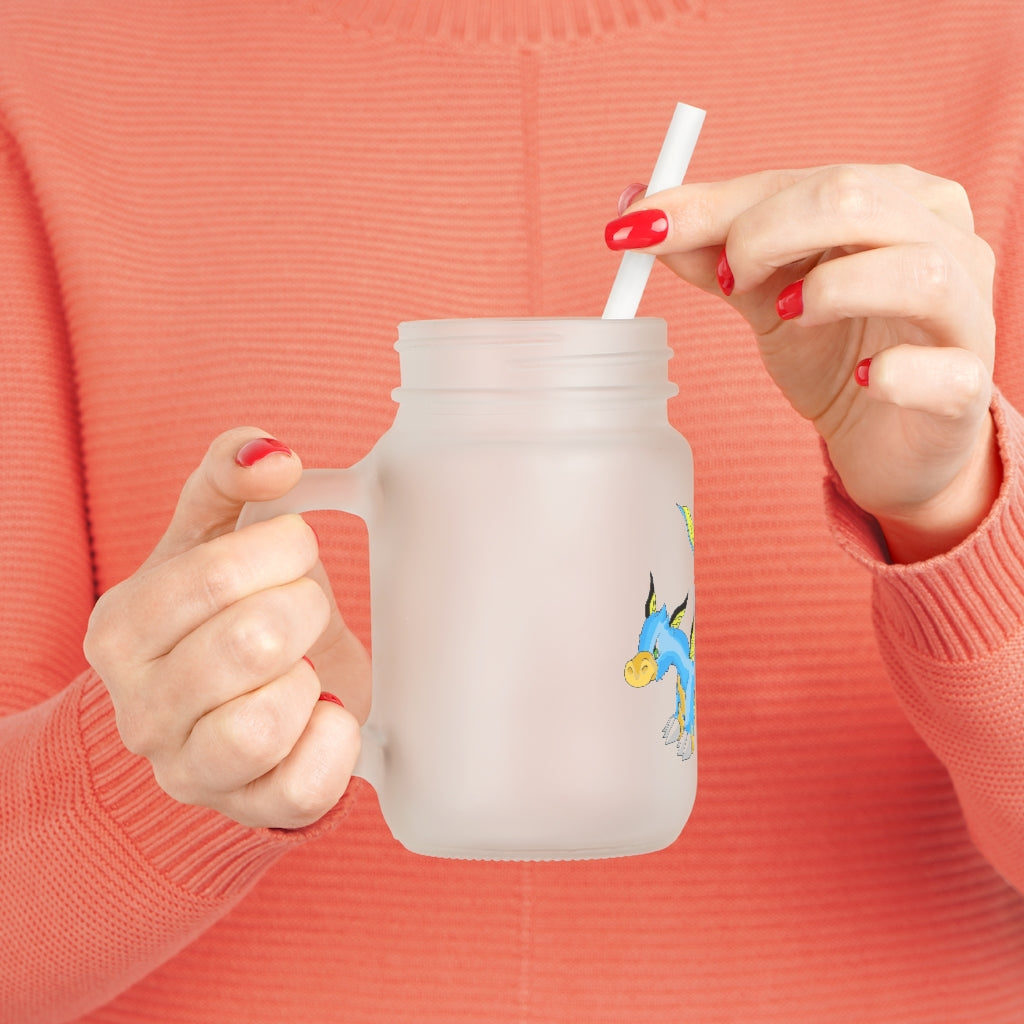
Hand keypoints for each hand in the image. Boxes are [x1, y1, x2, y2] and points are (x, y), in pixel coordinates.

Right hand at [84, 428, 368, 828]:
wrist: (231, 704)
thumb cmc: (223, 613)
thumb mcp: (213, 535)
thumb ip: (229, 476)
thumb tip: (271, 454)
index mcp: (122, 630)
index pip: (215, 576)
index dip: (282, 550)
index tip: (295, 550)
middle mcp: (140, 709)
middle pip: (251, 643)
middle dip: (304, 609)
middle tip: (304, 609)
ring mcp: (189, 770)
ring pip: (264, 724)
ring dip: (309, 679)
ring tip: (304, 666)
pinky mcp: (249, 809)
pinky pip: (304, 787)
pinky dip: (335, 740)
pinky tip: (324, 711)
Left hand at [607, 165, 999, 561]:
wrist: (886, 439)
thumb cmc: (834, 351)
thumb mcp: (764, 295)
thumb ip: (712, 252)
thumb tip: (638, 212)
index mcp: (894, 199)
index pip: (800, 180)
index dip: (715, 205)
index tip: (639, 229)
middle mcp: (943, 239)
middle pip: (856, 199)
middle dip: (765, 233)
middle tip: (727, 281)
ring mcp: (965, 312)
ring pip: (916, 270)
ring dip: (830, 290)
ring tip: (786, 317)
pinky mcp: (967, 386)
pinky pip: (944, 370)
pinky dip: (896, 373)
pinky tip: (863, 380)